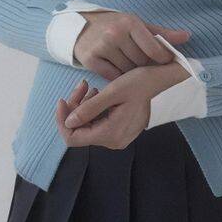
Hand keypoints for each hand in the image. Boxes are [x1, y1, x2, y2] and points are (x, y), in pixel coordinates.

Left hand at [56, 64, 184, 148]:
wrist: (160, 80)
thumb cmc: (139, 83)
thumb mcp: (112, 92)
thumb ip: (88, 109)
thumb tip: (67, 122)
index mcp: (110, 134)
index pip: (73, 138)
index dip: (62, 120)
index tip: (62, 99)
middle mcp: (113, 141)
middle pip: (80, 131)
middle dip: (74, 108)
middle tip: (81, 86)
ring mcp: (117, 137)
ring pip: (88, 126)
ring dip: (83, 106)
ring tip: (91, 88)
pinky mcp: (119, 130)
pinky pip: (98, 123)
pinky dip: (93, 109)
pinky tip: (98, 94)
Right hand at [72, 10, 190, 80]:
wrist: (82, 27)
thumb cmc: (115, 26)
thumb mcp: (137, 25)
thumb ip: (161, 34)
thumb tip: (187, 36)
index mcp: (130, 22)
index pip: (154, 49)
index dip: (162, 58)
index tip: (163, 60)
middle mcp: (115, 34)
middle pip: (141, 62)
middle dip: (143, 64)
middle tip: (139, 60)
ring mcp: (102, 47)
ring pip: (128, 71)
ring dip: (130, 72)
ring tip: (126, 62)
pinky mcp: (91, 59)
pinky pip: (113, 77)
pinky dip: (117, 76)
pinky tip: (115, 68)